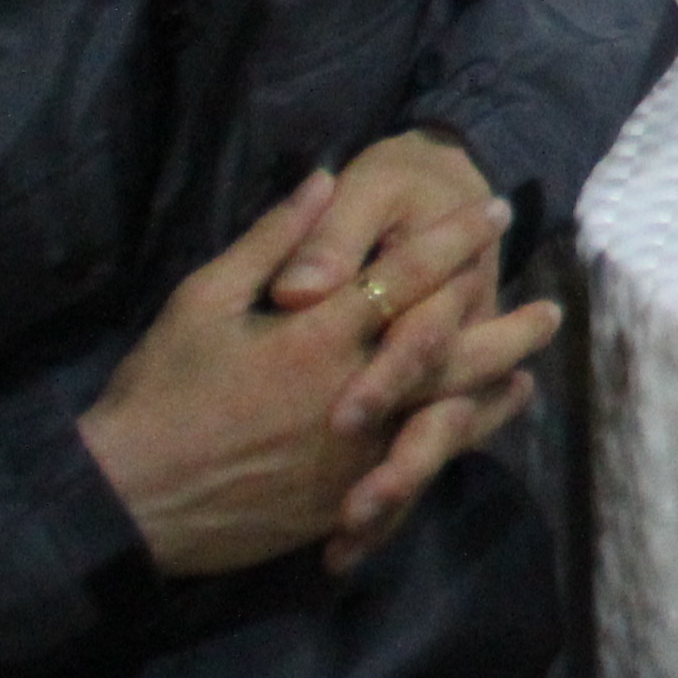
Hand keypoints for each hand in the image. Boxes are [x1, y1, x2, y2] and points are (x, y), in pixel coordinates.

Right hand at [79, 174, 538, 578]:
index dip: (457, 239)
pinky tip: (477, 429)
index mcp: (320, 335)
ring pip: (449, 414)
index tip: (497, 213)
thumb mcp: (202, 299)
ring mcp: (356, 451)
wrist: (125, 498)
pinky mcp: (345, 499)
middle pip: (454, 350)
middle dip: (506, 324)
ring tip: (530, 367)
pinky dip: (455, 444)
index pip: (408, 274)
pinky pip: (418, 469)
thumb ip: (274, 240)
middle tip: (552, 308)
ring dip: (495, 386)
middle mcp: (355, 391)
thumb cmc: (158, 390)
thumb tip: (326, 179)